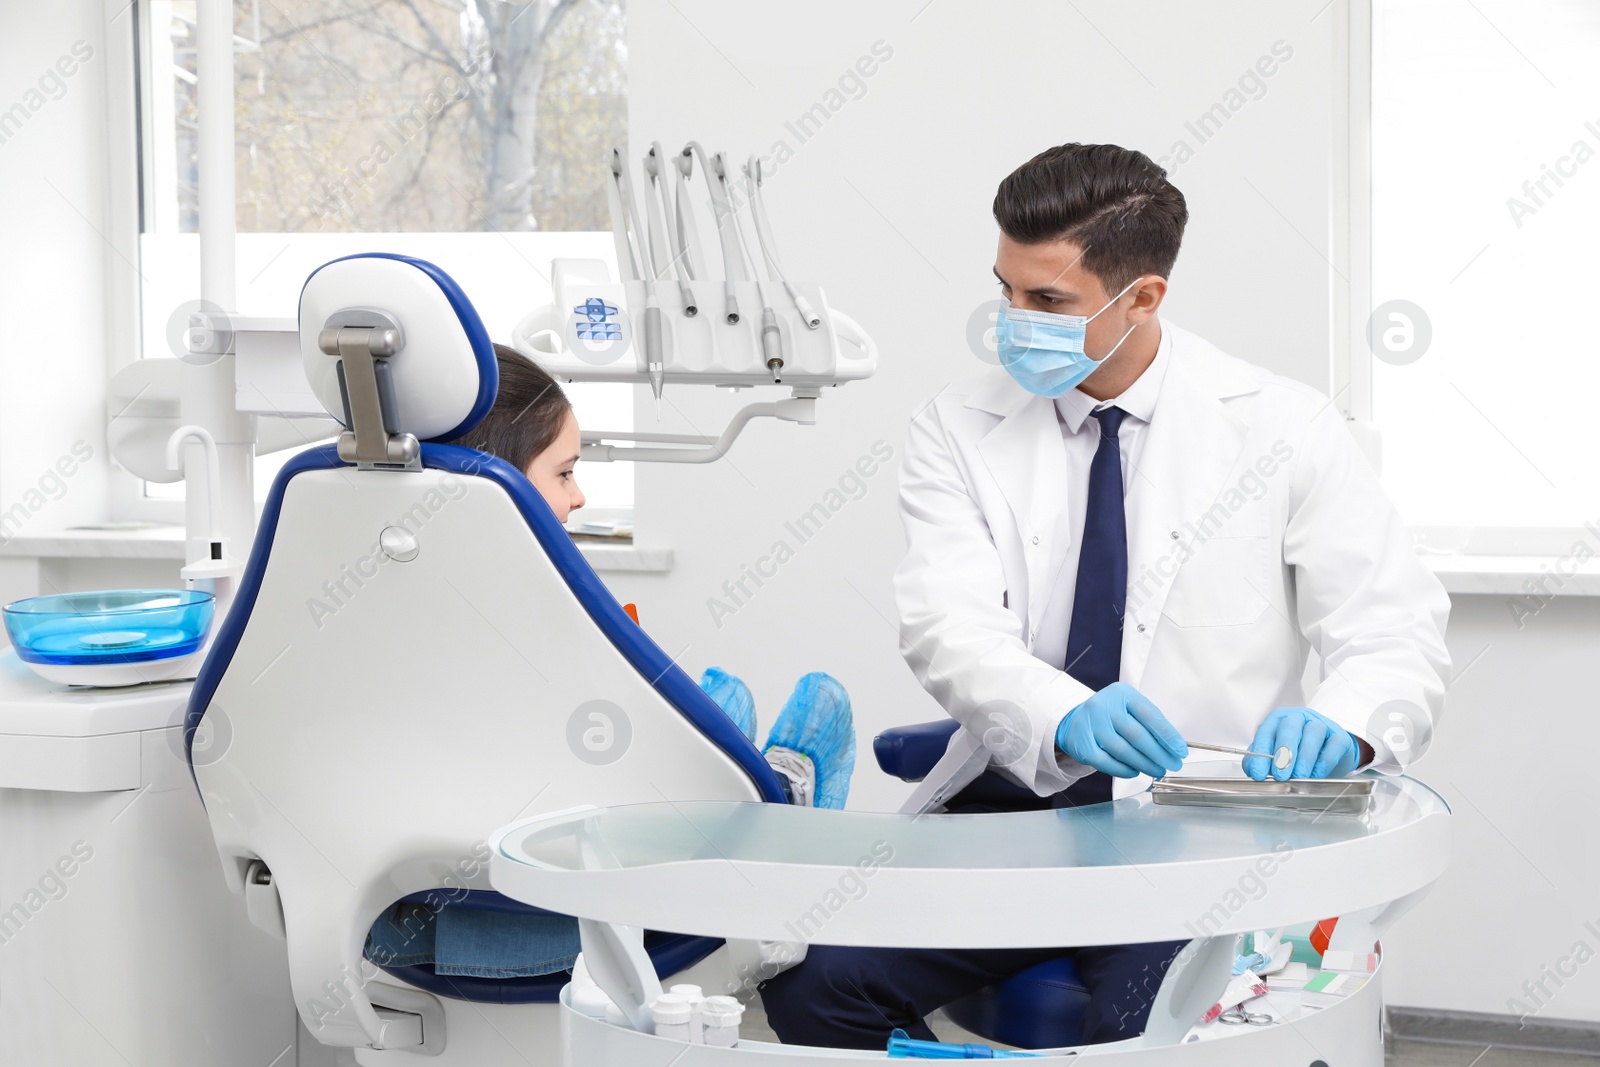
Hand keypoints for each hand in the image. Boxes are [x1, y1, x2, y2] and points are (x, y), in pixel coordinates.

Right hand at [1055, 682, 1187, 778]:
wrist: (1077, 719)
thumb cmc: (1111, 716)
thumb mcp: (1130, 709)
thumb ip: (1150, 724)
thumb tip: (1173, 747)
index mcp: (1121, 693)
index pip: (1149, 716)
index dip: (1168, 736)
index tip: (1180, 751)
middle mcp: (1104, 706)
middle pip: (1137, 735)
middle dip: (1159, 754)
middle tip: (1172, 764)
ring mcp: (1090, 725)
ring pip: (1123, 750)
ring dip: (1144, 764)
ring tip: (1157, 770)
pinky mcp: (1082, 743)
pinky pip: (1106, 762)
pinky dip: (1123, 770)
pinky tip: (1135, 771)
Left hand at [1245, 707, 1359, 780]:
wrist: (1328, 752)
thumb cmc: (1298, 752)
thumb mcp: (1277, 755)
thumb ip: (1262, 760)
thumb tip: (1253, 770)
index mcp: (1278, 720)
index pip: (1265, 732)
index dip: (1261, 752)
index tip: (1258, 773)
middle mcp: (1298, 718)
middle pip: (1288, 728)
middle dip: (1283, 753)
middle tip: (1280, 775)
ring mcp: (1320, 724)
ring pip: (1312, 734)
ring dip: (1304, 758)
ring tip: (1299, 776)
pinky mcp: (1339, 736)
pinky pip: (1333, 745)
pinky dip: (1324, 761)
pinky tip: (1316, 774)